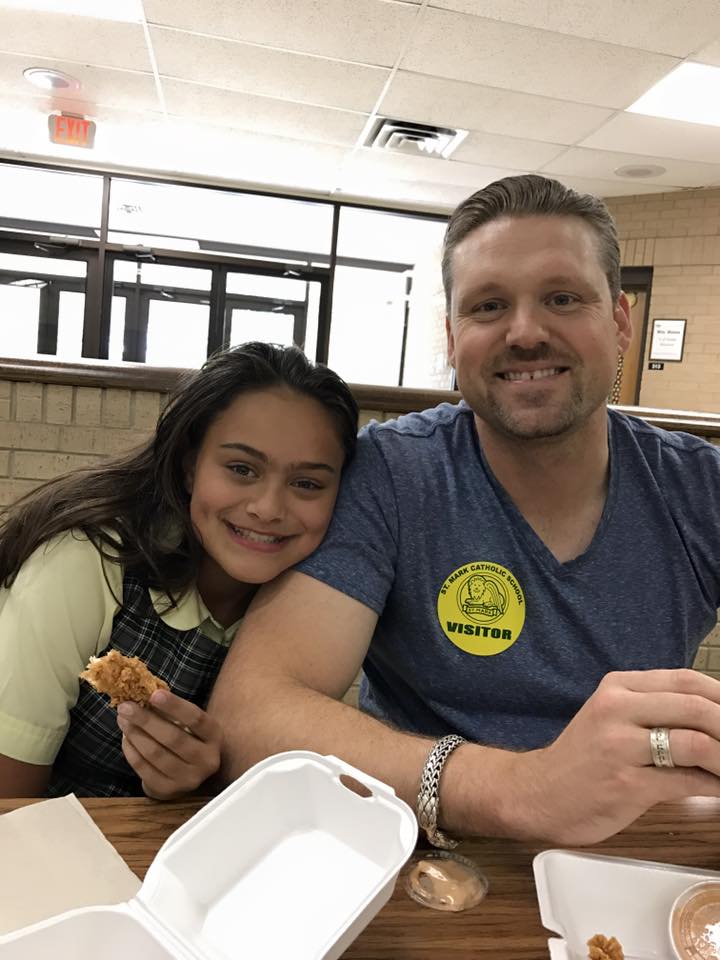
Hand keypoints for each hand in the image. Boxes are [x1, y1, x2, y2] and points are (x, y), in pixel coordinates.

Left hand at [117, 690, 221, 799]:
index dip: (175, 706)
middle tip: (126, 706)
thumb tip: (142, 692)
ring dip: (135, 734)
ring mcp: (188, 779)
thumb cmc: (187, 739)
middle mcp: (206, 760)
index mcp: (215, 737)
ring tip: (122, 719)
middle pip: (173, 738)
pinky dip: (131, 751)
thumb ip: (170, 710)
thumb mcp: (188, 724)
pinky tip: (126, 738)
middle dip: (146, 720)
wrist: (188, 773)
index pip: (196, 719)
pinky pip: (144, 769)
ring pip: (156, 754)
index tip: (154, 694)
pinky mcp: (168, 791)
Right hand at [506, 669, 719, 844]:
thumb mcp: (613, 718)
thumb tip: (713, 717)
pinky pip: (687, 782)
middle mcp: (617, 709)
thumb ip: (657, 712)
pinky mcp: (626, 784)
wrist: (538, 793)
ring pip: (697, 742)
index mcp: (618, 687)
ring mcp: (620, 746)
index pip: (686, 680)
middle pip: (697, 707)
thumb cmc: (584, 760)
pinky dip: (716, 786)